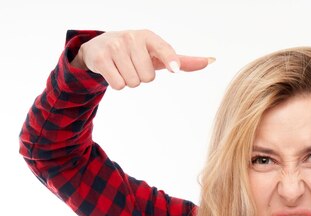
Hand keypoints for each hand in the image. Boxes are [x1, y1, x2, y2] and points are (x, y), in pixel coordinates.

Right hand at [70, 30, 212, 89]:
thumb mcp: (159, 54)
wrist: (101, 45)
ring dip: (130, 80)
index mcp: (149, 37)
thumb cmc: (138, 52)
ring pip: (133, 82)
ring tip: (125, 67)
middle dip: (143, 77)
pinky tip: (114, 71)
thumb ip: (183, 60)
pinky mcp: (100, 57)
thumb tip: (211, 60)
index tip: (174, 69)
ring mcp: (114, 46)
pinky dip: (117, 83)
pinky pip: (117, 84)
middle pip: (147, 77)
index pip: (163, 49)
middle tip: (135, 66)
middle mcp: (132, 37)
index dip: (169, 60)